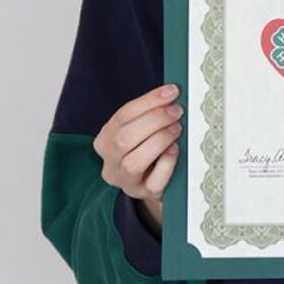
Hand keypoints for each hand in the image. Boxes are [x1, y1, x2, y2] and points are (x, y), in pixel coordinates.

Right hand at [93, 84, 182, 234]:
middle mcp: (110, 162)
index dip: (149, 101)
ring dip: (159, 140)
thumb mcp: (140, 129)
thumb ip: (150, 113)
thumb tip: (172, 93)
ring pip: (133, 163)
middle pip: (124, 139)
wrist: (149, 181)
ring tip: (177, 129)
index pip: (122, 116)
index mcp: (105, 140)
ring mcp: (125, 181)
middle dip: (154, 120)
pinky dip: (166, 163)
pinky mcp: (144, 193)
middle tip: (177, 111)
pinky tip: (175, 150)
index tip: (171, 91)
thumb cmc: (145, 148)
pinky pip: (153, 182)